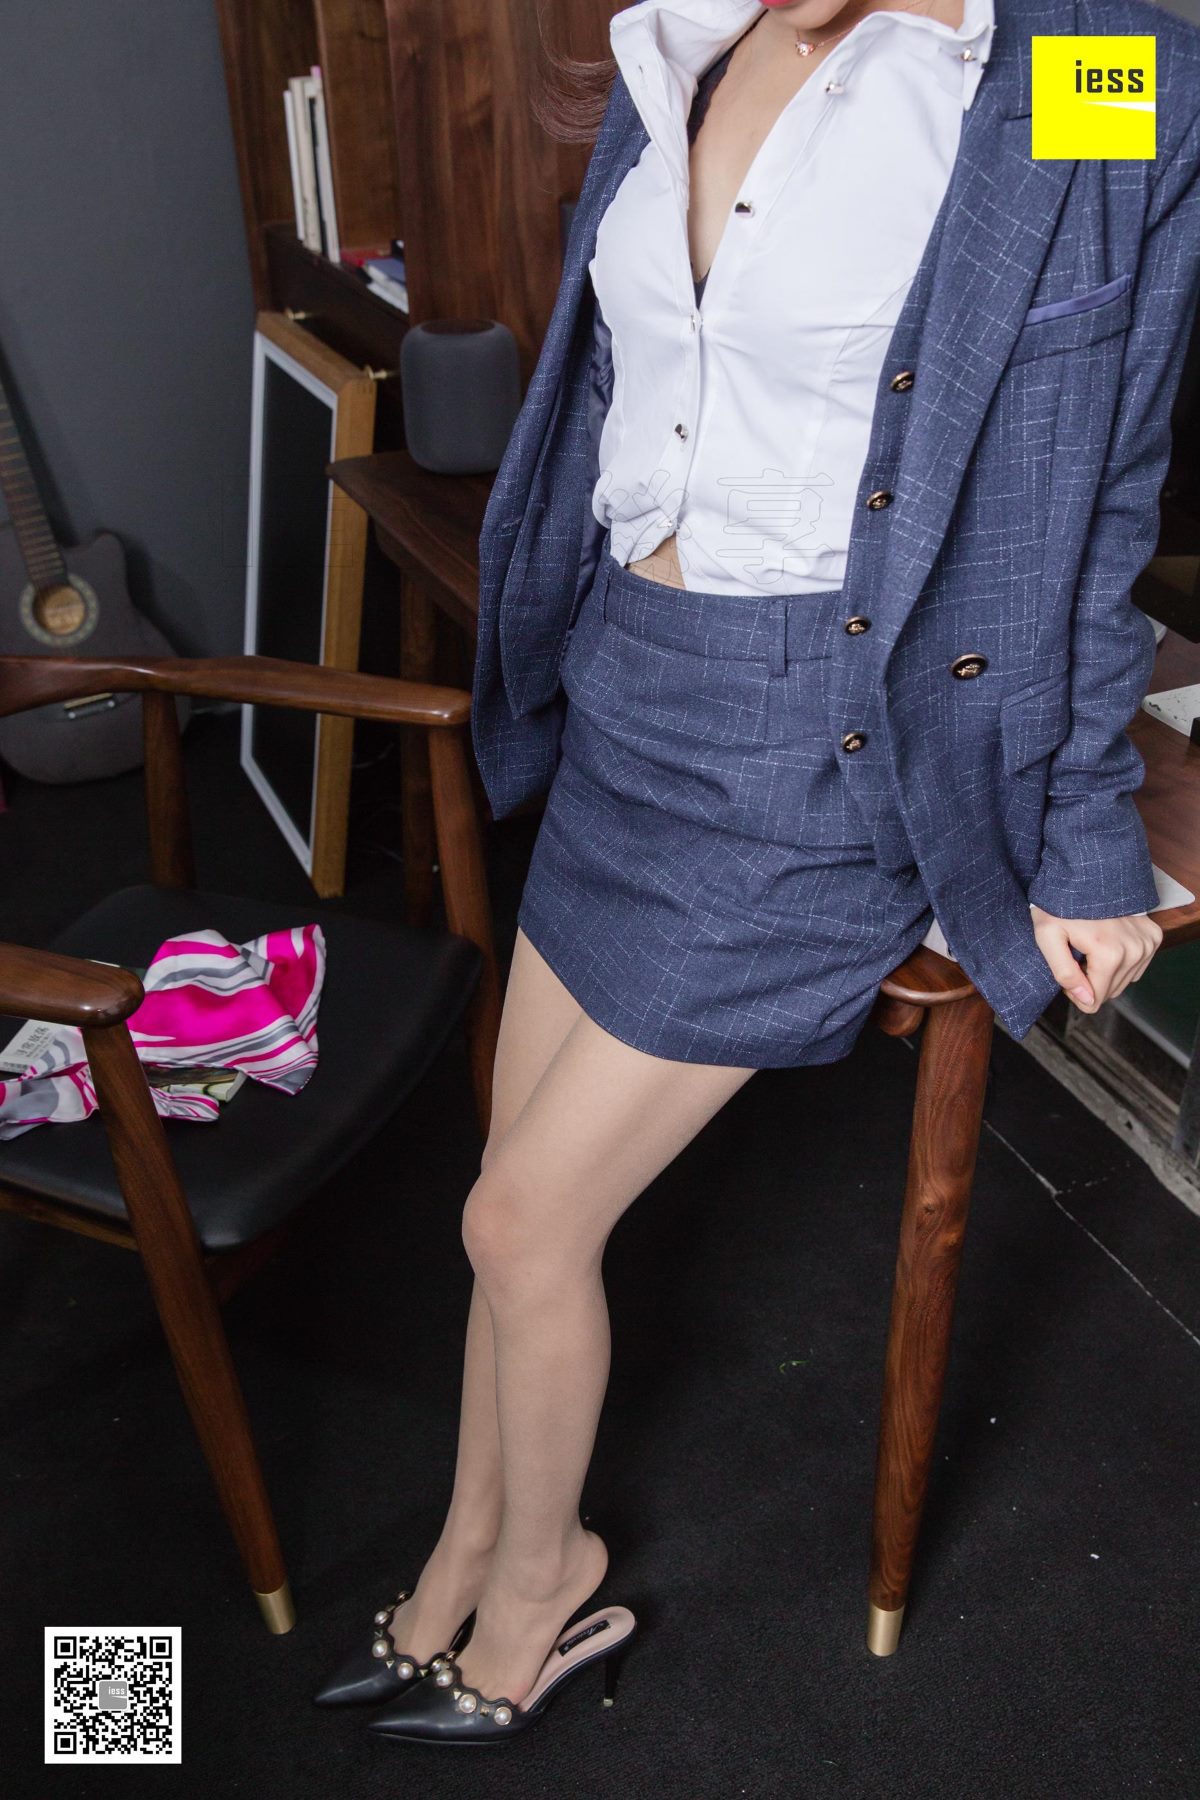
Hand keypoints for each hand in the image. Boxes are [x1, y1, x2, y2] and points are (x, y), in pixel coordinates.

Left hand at [1030, 906, 1162, 1013]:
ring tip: (1090, 947)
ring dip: (1105, 972)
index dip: (1075, 992)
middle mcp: (1134, 950)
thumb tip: (1087, 999)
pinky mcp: (1154, 936)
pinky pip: (1136, 967)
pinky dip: (1121, 961)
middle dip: (1090, 981)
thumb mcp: (1047, 936)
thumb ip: (1064, 972)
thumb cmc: (1061, 903)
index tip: (1066, 970)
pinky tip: (1106, 942)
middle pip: (1110, 993)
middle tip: (1076, 957)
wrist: (1086, 874)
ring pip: (1124, 982)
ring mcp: (1147, 943)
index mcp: (1110, 954)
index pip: (1095, 1001)